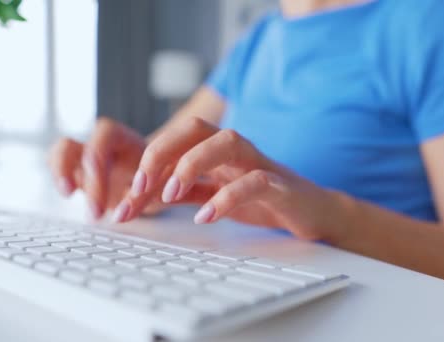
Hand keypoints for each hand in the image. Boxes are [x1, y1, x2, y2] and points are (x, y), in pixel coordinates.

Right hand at [48, 117, 148, 218]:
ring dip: (60, 171)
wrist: (149, 182)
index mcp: (126, 139)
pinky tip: (69, 195)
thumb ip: (148, 193)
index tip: (96, 174)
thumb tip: (136, 208)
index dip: (98, 152)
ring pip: (62, 149)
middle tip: (97, 211)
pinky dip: (58, 178)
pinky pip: (56, 165)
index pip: (106, 133)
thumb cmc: (155, 179)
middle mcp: (102, 143)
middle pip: (84, 146)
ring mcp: (86, 154)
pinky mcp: (76, 170)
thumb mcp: (160, 184)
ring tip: (68, 194)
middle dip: (88, 180)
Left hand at [113, 117, 336, 240]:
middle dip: (162, 151)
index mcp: (219, 151)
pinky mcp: (280, 185)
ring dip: (192, 164)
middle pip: (197, 128)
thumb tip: (145, 195)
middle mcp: (238, 151)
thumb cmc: (264, 199)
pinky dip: (227, 197)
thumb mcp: (216, 194)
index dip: (149, 159)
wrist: (314, 212)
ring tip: (171, 194)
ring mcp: (260, 164)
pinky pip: (254, 181)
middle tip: (141, 185)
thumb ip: (186, 191)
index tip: (129, 193)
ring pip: (227, 142)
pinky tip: (206, 216)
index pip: (178, 138)